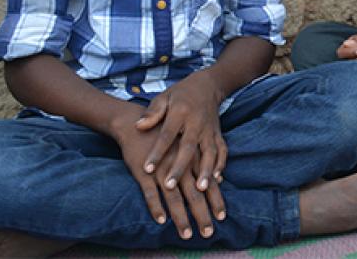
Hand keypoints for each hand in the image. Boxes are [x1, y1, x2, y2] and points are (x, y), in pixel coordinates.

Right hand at [111, 113, 225, 239]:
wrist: (135, 123)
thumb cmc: (164, 135)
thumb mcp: (187, 141)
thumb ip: (201, 159)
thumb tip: (218, 178)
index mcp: (192, 157)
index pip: (208, 182)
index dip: (215, 200)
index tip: (222, 216)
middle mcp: (180, 165)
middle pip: (195, 194)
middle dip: (202, 214)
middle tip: (208, 232)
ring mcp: (161, 169)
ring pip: (174, 197)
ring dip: (181, 216)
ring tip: (186, 233)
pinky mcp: (143, 172)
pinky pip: (150, 193)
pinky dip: (156, 207)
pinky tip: (161, 220)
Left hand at [135, 71, 226, 195]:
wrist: (208, 85)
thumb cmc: (180, 94)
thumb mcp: (163, 97)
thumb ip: (152, 113)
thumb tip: (138, 126)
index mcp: (180, 113)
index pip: (167, 135)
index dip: (157, 152)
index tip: (147, 169)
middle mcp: (197, 123)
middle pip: (189, 148)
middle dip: (179, 167)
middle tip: (170, 186)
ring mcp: (210, 129)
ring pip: (210, 152)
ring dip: (206, 171)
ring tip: (201, 189)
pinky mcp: (218, 134)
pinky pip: (222, 151)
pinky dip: (221, 165)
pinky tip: (217, 180)